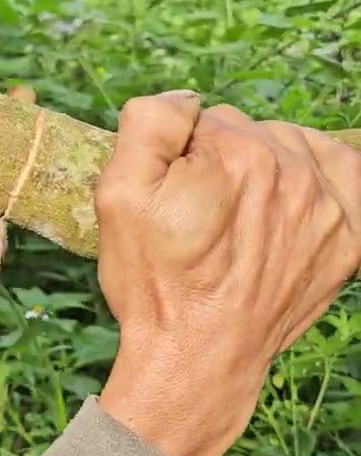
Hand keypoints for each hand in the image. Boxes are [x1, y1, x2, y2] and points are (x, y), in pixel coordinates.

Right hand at [92, 91, 360, 455]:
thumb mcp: (118, 196)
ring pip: (292, 148)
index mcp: (236, 153)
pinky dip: (323, 178)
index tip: (168, 195)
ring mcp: (329, 205)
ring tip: (236, 217)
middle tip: (197, 213)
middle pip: (249, 132)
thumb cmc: (154, 280)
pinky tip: (294, 200)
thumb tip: (185, 100)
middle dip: (220, 159)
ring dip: (265, 168)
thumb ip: (148, 125)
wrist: (198, 355)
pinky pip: (347, 176)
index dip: (177, 154)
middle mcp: (293, 171)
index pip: (204, 119)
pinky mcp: (350, 237)